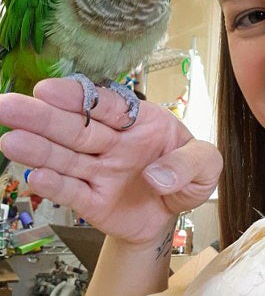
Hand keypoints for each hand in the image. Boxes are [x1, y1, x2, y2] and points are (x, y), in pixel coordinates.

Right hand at [0, 78, 222, 244]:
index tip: (51, 90)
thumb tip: (158, 175)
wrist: (173, 211)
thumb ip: (190, 163)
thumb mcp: (206, 165)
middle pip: (77, 128)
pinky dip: (55, 186)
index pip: (109, 106)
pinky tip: (34, 176)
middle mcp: (113, 143)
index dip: (81, 97)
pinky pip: (72, 192)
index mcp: (141, 122)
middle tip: (10, 106)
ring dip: (39, 149)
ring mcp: (100, 170)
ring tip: (11, 139)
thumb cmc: (187, 174)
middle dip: (44, 117)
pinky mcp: (92, 200)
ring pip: (67, 157)